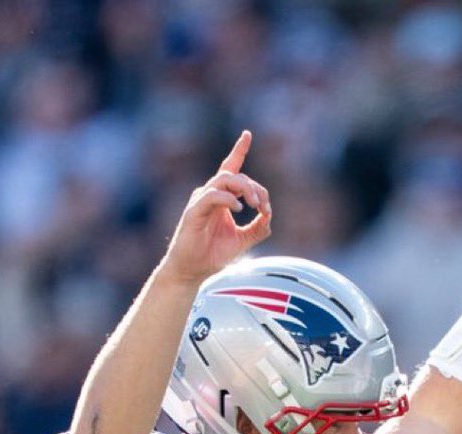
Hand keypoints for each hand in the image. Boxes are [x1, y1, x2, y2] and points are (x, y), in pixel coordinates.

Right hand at [160, 131, 271, 286]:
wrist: (192, 271)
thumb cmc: (212, 255)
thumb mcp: (242, 241)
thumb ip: (257, 228)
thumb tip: (269, 217)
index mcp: (221, 199)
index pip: (230, 168)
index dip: (238, 150)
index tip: (247, 134)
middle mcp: (210, 195)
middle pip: (236, 176)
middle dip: (255, 188)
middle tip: (264, 207)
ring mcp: (201, 201)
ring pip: (225, 180)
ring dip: (244, 189)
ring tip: (254, 205)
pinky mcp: (194, 211)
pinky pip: (213, 196)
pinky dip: (228, 199)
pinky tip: (239, 209)